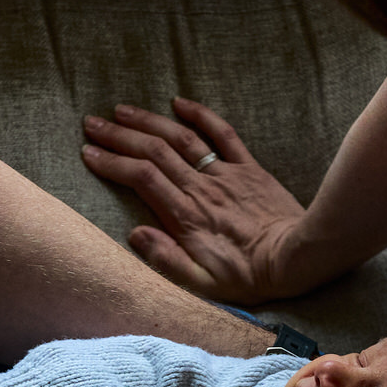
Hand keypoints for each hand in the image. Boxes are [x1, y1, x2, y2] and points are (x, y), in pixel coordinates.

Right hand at [80, 97, 307, 303]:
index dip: (111, 163)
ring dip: (148, 121)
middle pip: (153, 152)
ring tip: (121, 110)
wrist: (299, 258)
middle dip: (119, 135)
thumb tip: (135, 234)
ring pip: (180, 138)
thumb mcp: (203, 285)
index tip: (88, 153)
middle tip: (92, 123)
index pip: (140, 179)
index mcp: (186, 217)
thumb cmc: (249, 277)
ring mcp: (225, 174)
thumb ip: (166, 259)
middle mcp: (201, 189)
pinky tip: (179, 102)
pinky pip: (222, 134)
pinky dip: (200, 115)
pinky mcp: (248, 168)